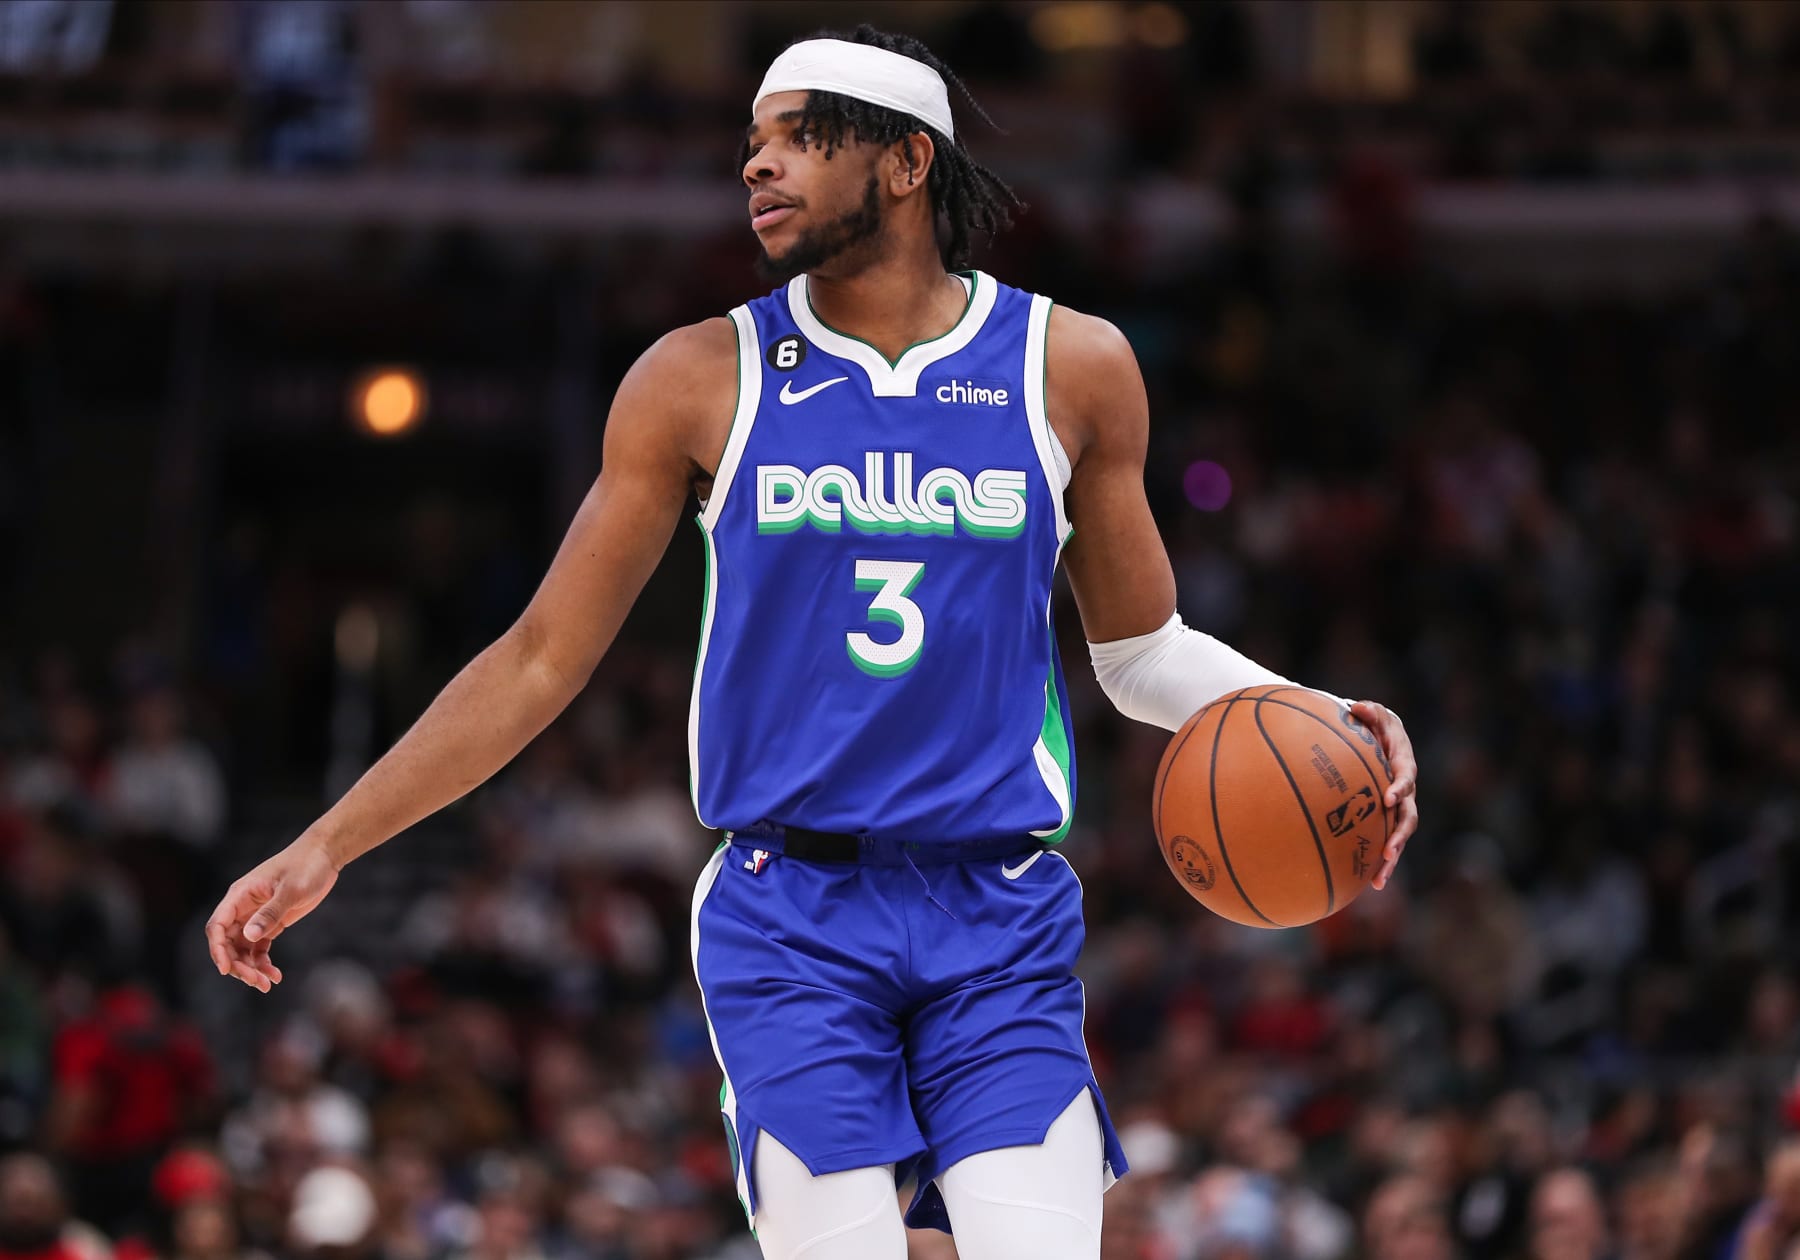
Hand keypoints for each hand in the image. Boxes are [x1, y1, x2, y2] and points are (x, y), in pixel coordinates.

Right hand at [205, 837, 340, 992]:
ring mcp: (255, 917)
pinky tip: (275, 976)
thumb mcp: (291, 889)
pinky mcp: (270, 923)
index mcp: (240, 895)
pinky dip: (263, 963)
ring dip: (250, 968)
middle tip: (256, 982)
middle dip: (238, 965)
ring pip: (242, 949)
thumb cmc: (306, 866)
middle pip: (228, 943)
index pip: (218, 926)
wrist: (324, 856)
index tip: (226, 969)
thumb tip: (249, 936)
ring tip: (267, 984)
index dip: (217, 949)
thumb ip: (271, 912)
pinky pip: (259, 948)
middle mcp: (242, 908)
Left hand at [1350, 699, 1417, 890]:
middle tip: (1388, 851)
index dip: (1400, 787)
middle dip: (1399, 835)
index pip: (1406, 775)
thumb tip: (1355, 706)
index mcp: (1403, 763)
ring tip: (1379, 879)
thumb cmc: (1372, 723)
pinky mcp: (1386, 818)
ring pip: (1399, 836)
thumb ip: (1368, 711)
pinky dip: (1378, 862)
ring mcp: (1397, 807)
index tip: (1388, 797)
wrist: (1377, 736)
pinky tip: (1367, 884)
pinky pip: (1384, 841)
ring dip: (1391, 858)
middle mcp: (1405, 790)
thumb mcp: (1372, 713)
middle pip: (1408, 816)